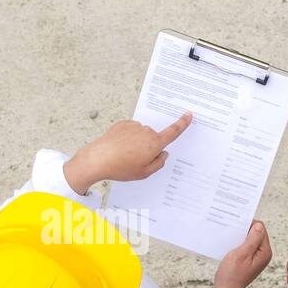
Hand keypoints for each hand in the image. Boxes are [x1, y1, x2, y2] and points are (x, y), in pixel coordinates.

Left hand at [63, 113, 192, 193]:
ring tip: (124, 155)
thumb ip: (158, 163)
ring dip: (137, 143)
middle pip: (153, 139)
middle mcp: (146, 132)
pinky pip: (131, 130)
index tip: (188, 115)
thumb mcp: (144, 173)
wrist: (98, 159)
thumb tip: (163, 153)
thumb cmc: (121, 168)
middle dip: (149, 147)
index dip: (182, 123)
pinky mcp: (123, 124)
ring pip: (141, 135)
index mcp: (154, 144)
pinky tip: (119, 147)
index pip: (173, 132)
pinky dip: (127, 138)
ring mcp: (134, 126)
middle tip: (136, 161)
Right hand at [208, 220, 271, 287]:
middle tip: (233, 231)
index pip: (261, 229)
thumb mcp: (242, 253)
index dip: (249, 225)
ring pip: (250, 239)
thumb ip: (252, 239)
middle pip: (257, 234)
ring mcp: (257, 258)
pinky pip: (247, 246)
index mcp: (265, 252)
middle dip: (245, 231)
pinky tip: (232, 246)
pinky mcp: (250, 260)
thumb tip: (259, 225)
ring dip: (241, 237)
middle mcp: (264, 254)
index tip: (237, 226)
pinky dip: (240, 244)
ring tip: (231, 239)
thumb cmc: (232, 274)